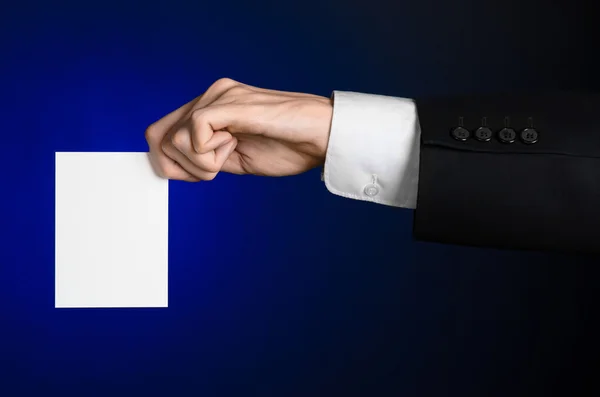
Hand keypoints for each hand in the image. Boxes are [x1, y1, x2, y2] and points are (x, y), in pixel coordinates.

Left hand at [145, 78, 333, 181]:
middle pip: (157, 136)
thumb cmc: (288, 147)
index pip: (162, 131)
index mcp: (212, 106)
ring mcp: (219, 96)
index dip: (170, 162)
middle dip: (181, 165)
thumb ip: (205, 159)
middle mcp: (211, 94)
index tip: (199, 174)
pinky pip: (193, 134)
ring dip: (201, 162)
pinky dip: (209, 155)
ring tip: (233, 152)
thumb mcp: (235, 159)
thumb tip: (170, 168)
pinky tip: (234, 147)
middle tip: (214, 168)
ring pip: (173, 139)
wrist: (322, 136)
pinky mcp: (228, 103)